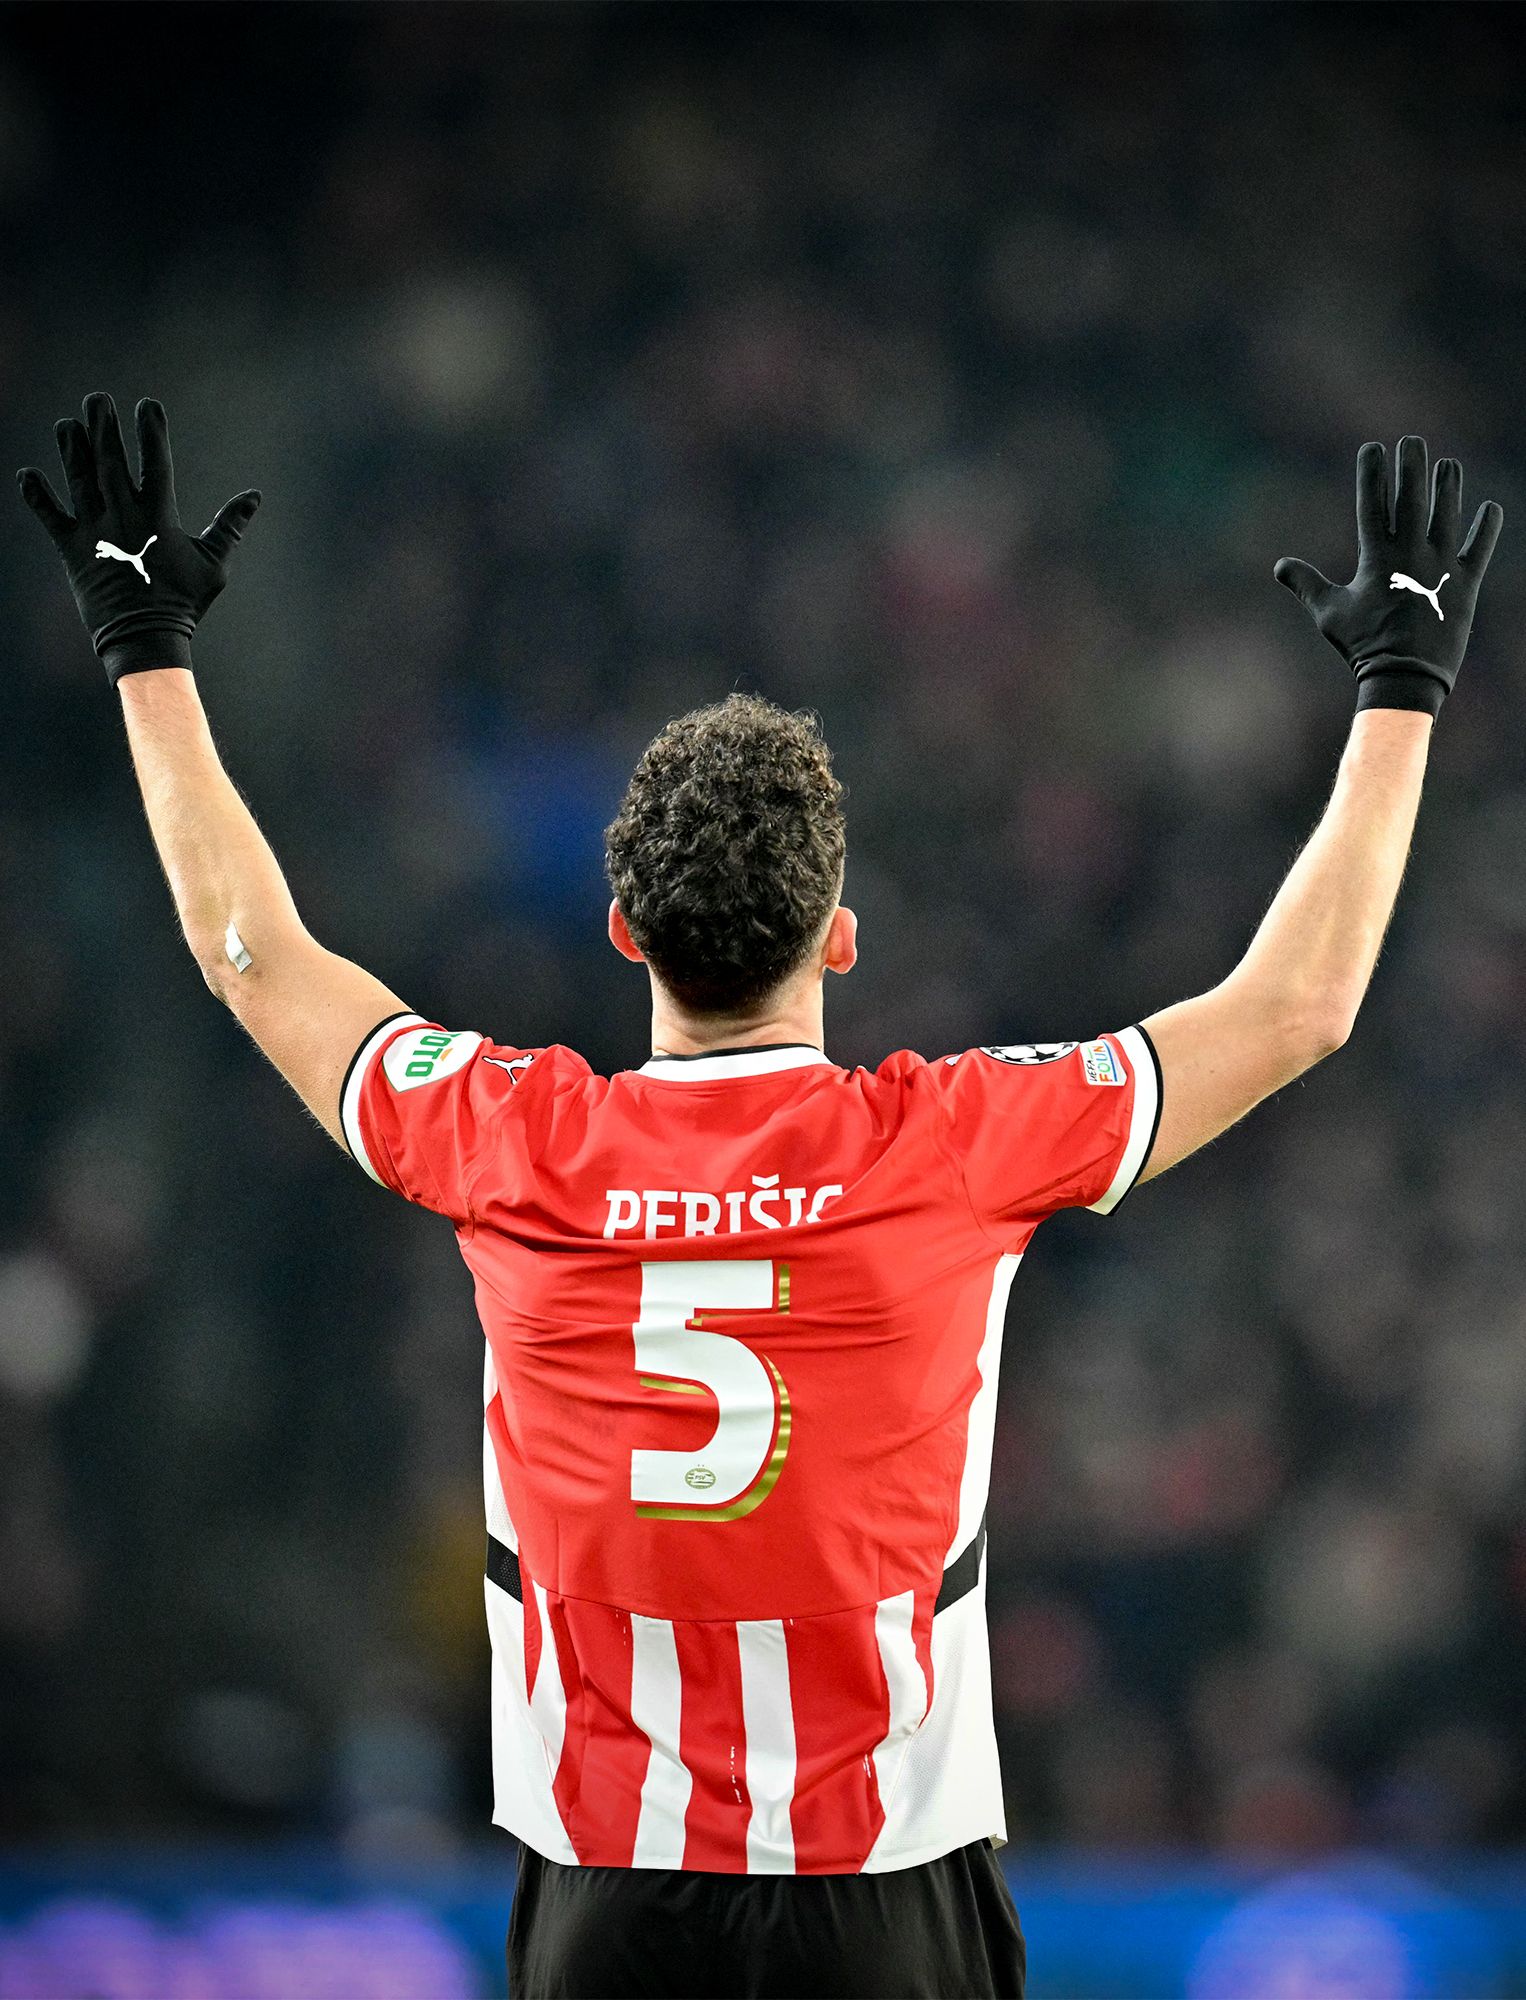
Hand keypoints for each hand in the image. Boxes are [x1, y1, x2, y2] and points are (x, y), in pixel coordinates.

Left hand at [18, 393, 259, 684]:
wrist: (144, 638)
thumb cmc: (183, 603)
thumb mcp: (214, 564)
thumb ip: (230, 526)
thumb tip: (254, 496)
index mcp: (158, 516)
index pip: (154, 460)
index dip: (150, 430)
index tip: (146, 405)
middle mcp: (122, 515)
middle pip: (109, 459)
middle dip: (102, 425)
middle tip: (96, 399)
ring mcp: (94, 531)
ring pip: (78, 478)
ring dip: (71, 448)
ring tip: (68, 424)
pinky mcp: (71, 549)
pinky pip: (49, 515)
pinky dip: (37, 494)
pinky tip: (28, 474)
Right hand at [1274, 437, 1502, 716]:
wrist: (1405, 678)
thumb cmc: (1363, 646)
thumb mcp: (1329, 614)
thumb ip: (1306, 584)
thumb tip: (1280, 565)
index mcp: (1377, 557)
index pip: (1373, 503)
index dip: (1372, 472)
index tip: (1372, 448)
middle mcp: (1412, 553)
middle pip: (1414, 498)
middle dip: (1412, 465)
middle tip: (1413, 441)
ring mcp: (1442, 566)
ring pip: (1449, 514)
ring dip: (1449, 486)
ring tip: (1448, 465)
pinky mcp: (1466, 584)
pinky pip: (1480, 548)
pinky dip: (1486, 527)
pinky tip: (1490, 508)